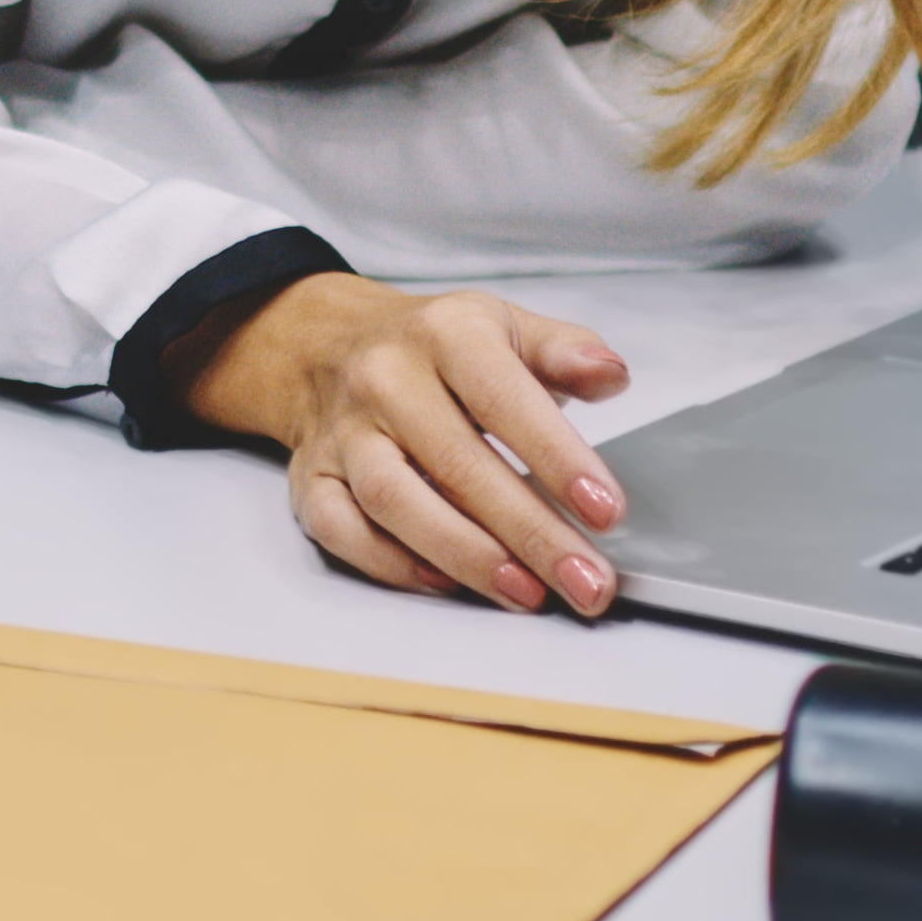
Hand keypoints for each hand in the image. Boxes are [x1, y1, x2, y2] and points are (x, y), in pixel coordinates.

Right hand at [186, 272, 636, 613]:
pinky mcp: (310, 478)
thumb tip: (611, 374)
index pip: (503, 398)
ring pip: (394, 500)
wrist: (329, 347)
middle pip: (456, 464)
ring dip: (465, 555)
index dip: (558, 459)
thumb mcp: (507, 328)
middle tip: (586, 581)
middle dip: (530, 533)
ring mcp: (342, 432)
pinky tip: (447, 583)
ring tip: (527, 592)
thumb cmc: (435, 351)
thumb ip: (565, 352)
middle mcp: (385, 380)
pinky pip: (342, 529)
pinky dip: (392, 563)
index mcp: (444, 333)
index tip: (606, 511)